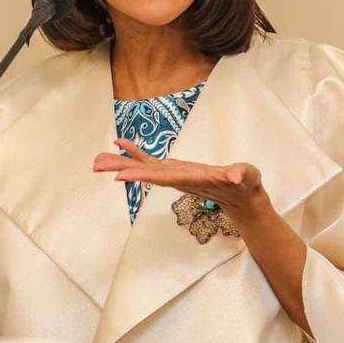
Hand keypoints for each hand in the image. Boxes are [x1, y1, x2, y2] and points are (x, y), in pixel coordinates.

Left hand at [92, 139, 269, 220]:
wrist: (242, 198)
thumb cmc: (245, 186)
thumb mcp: (247, 178)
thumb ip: (242, 176)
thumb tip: (237, 176)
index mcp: (191, 180)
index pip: (162, 178)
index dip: (141, 176)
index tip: (119, 177)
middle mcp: (177, 179)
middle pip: (146, 173)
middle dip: (122, 169)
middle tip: (96, 165)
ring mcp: (174, 175)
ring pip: (144, 168)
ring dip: (122, 162)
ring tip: (98, 159)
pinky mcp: (175, 170)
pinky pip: (151, 161)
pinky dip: (136, 152)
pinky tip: (121, 144)